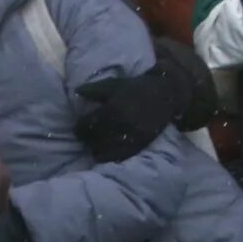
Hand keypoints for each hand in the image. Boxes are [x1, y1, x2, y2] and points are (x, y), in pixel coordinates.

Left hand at [73, 37, 214, 159]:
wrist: (165, 95)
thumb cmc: (136, 88)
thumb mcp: (114, 84)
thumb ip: (94, 89)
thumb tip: (77, 92)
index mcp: (112, 109)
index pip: (86, 126)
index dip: (79, 128)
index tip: (79, 127)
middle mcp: (121, 126)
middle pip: (93, 140)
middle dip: (87, 139)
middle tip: (86, 136)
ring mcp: (131, 137)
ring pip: (104, 152)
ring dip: (97, 149)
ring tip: (95, 145)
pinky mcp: (139, 145)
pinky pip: (118, 157)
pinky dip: (110, 156)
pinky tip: (107, 152)